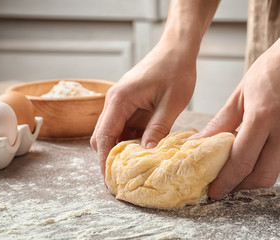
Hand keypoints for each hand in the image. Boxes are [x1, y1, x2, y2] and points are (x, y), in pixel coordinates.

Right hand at [90, 43, 195, 176]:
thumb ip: (157, 129)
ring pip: (113, 133)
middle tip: (126, 176)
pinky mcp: (130, 104)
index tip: (111, 178)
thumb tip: (146, 153)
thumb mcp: (171, 104)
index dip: (105, 159)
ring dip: (122, 148)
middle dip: (111, 156)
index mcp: (120, 100)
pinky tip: (145, 147)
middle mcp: (115, 101)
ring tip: (138, 165)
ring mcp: (121, 102)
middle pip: (103, 136)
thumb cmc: (176, 71)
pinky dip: (131, 139)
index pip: (104, 135)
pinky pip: (124, 126)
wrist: (176, 50)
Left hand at [191, 12, 279, 198]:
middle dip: (241, 186)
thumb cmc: (273, 68)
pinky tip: (260, 151)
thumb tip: (199, 142)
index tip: (214, 191)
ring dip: (255, 174)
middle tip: (226, 182)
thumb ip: (220, 123)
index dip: (225, 181)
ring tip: (240, 165)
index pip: (241, 161)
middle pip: (262, 176)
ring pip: (276, 171)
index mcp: (264, 117)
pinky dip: (270, 162)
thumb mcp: (240, 93)